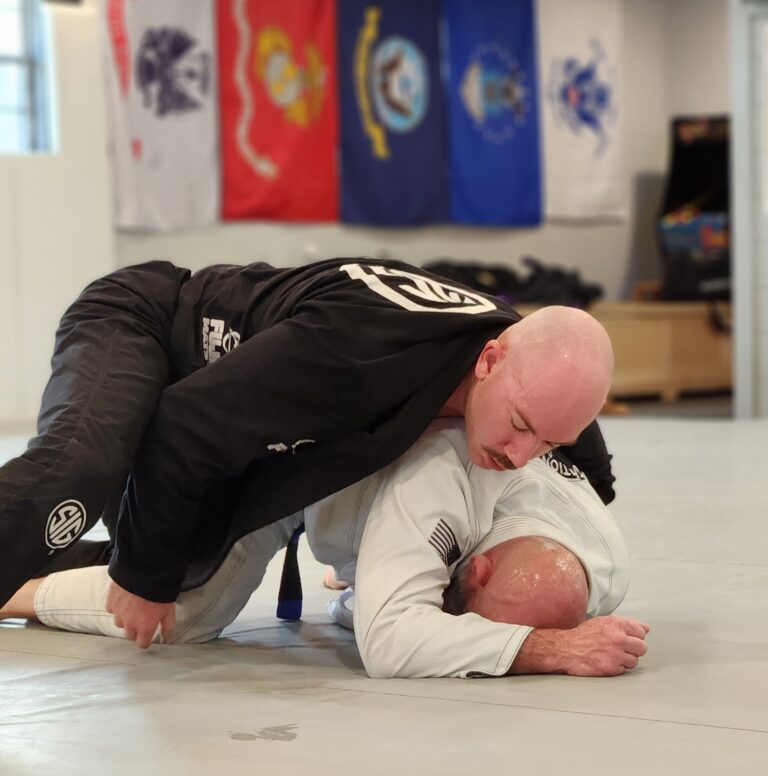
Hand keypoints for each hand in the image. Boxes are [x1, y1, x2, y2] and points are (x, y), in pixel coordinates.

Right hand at [106, 579, 175, 648]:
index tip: (148, 636)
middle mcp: (129, 624)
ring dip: (125, 618)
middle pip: (130, 635)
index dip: (146, 640)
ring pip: (120, 623)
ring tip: (133, 606)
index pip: (142, 644)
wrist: (144, 572)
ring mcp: (118, 613)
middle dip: (136, 630)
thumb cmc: (159, 590)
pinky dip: (117, 606)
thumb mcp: (169, 609)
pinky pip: (112, 609)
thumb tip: (166, 637)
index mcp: (144, 627)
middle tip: (142, 619)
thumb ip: (167, 625)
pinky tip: (125, 598)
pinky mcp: (110, 602)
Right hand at [511, 615, 649, 676]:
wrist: (566, 648)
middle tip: (621, 649)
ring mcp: (615, 654)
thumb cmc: (584, 635)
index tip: (627, 638)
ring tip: (612, 655)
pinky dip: (617, 667)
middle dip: (634, 649)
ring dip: (625, 659)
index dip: (635, 636)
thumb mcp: (603, 622)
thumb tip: (646, 628)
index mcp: (616, 623)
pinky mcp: (611, 667)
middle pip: (642, 647)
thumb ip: (625, 624)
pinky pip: (624, 669)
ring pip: (634, 660)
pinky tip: (606, 661)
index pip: (641, 631)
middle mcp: (618, 637)